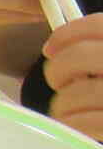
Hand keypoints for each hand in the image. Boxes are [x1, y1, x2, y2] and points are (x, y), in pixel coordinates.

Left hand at [43, 13, 102, 141]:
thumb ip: (96, 54)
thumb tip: (56, 51)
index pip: (99, 25)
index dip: (67, 34)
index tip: (50, 48)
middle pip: (82, 56)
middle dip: (59, 70)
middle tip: (57, 82)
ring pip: (80, 91)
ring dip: (63, 101)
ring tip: (65, 107)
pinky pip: (88, 121)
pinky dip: (72, 122)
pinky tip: (72, 123)